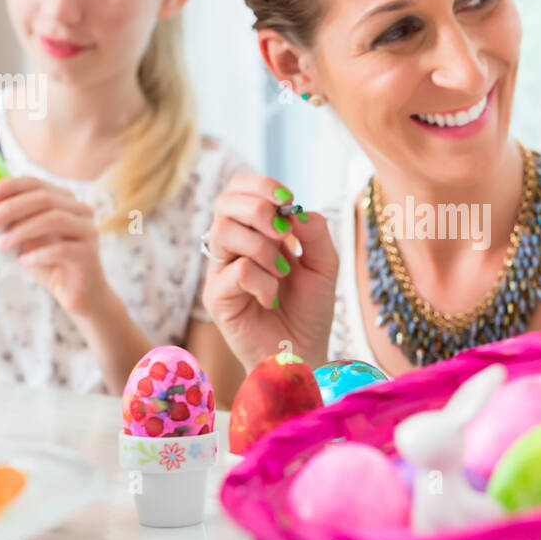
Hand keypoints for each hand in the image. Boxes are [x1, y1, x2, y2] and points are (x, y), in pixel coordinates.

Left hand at [0, 176, 109, 317]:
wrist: (78, 294)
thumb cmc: (48, 263)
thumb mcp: (21, 241)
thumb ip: (1, 227)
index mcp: (64, 201)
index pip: (36, 183)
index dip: (11, 186)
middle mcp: (80, 211)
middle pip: (45, 198)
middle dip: (12, 207)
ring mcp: (88, 231)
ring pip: (54, 219)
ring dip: (23, 229)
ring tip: (1, 243)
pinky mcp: (89, 254)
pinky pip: (62, 249)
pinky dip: (37, 254)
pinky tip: (23, 261)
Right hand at [201, 174, 338, 372]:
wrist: (305, 353)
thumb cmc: (310, 310)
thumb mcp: (324, 264)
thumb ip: (315, 233)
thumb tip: (296, 209)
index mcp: (253, 231)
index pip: (238, 189)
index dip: (260, 186)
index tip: (287, 200)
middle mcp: (231, 247)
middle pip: (224, 203)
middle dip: (260, 211)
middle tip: (285, 236)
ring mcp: (220, 271)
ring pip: (225, 232)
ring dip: (263, 248)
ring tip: (282, 273)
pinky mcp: (216, 298)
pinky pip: (236, 270)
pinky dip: (263, 281)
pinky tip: (271, 299)